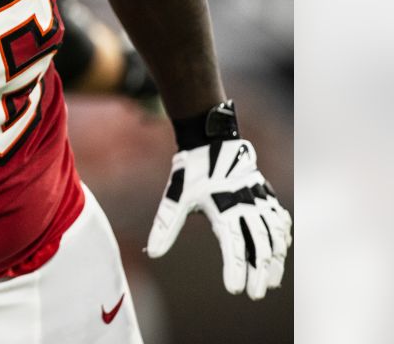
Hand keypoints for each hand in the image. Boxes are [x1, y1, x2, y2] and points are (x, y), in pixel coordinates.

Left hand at [146, 139, 291, 299]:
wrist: (212, 141)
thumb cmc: (191, 173)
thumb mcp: (176, 198)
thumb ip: (166, 225)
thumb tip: (153, 253)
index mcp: (224, 208)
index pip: (234, 245)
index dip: (236, 268)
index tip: (235, 289)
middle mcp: (246, 205)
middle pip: (259, 246)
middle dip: (258, 272)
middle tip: (255, 294)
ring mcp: (260, 200)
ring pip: (274, 236)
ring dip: (275, 260)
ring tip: (271, 282)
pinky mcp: (267, 195)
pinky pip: (280, 220)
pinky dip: (282, 237)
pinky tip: (282, 251)